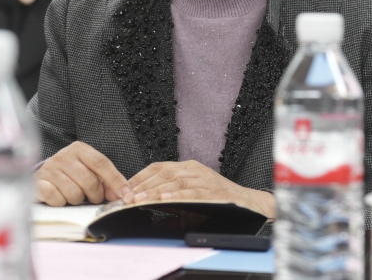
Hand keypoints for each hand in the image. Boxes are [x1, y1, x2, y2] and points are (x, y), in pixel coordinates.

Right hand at [34, 141, 130, 205]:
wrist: (42, 177)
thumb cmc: (70, 175)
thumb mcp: (89, 172)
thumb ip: (106, 181)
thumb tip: (122, 193)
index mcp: (79, 149)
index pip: (101, 163)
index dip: (115, 180)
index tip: (125, 194)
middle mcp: (63, 156)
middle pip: (89, 181)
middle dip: (95, 195)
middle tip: (92, 198)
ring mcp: (50, 169)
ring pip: (74, 193)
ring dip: (77, 200)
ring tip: (74, 196)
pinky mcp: (38, 182)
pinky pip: (57, 198)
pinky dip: (61, 203)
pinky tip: (60, 198)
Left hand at [125, 160, 275, 218]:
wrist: (247, 203)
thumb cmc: (218, 200)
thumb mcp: (192, 194)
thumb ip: (171, 195)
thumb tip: (145, 204)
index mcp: (188, 167)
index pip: (158, 167)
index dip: (140, 177)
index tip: (125, 188)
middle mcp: (195, 170)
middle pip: (163, 173)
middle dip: (142, 185)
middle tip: (127, 196)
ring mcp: (205, 179)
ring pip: (175, 181)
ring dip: (155, 191)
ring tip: (140, 199)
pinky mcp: (214, 192)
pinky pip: (193, 192)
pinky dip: (178, 196)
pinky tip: (165, 199)